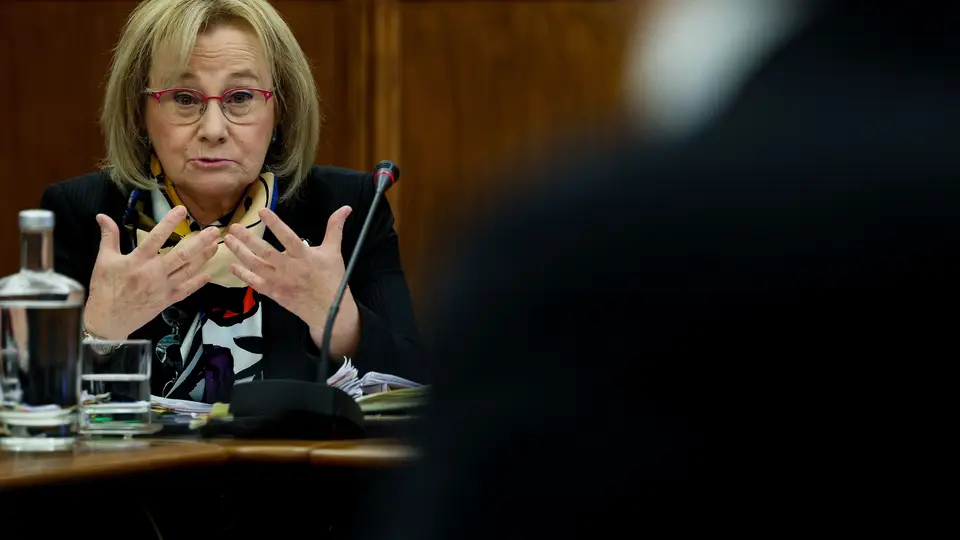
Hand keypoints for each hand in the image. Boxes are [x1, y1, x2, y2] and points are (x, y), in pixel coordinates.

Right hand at [83, 206, 218, 339]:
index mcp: (138, 260)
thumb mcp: (103, 260)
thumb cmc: (104, 288)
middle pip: (182, 254)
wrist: (107, 320)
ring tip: (215, 246)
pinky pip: (186, 290)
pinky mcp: (167, 300)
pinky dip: (198, 283)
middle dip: (200, 242)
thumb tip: (102, 215)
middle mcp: (154, 273)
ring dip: (203, 258)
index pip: (156, 237)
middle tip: (214, 230)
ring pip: (188, 270)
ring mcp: (163, 287)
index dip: (169, 222)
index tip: (182, 209)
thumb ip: (108, 237)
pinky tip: (209, 275)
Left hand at [224, 206, 360, 356]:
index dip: (275, 224)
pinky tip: (232, 265)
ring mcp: (279, 282)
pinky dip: (243, 275)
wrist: (328, 310)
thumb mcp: (334, 251)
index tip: (262, 212)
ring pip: (256, 266)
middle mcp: (289, 268)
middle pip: (265, 252)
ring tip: (228, 240)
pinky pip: (255, 283)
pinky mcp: (274, 293)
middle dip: (248, 239)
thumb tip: (345, 208)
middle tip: (234, 226)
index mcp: (304, 256)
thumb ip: (335, 228)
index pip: (288, 237)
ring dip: (240, 253)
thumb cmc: (331, 278)